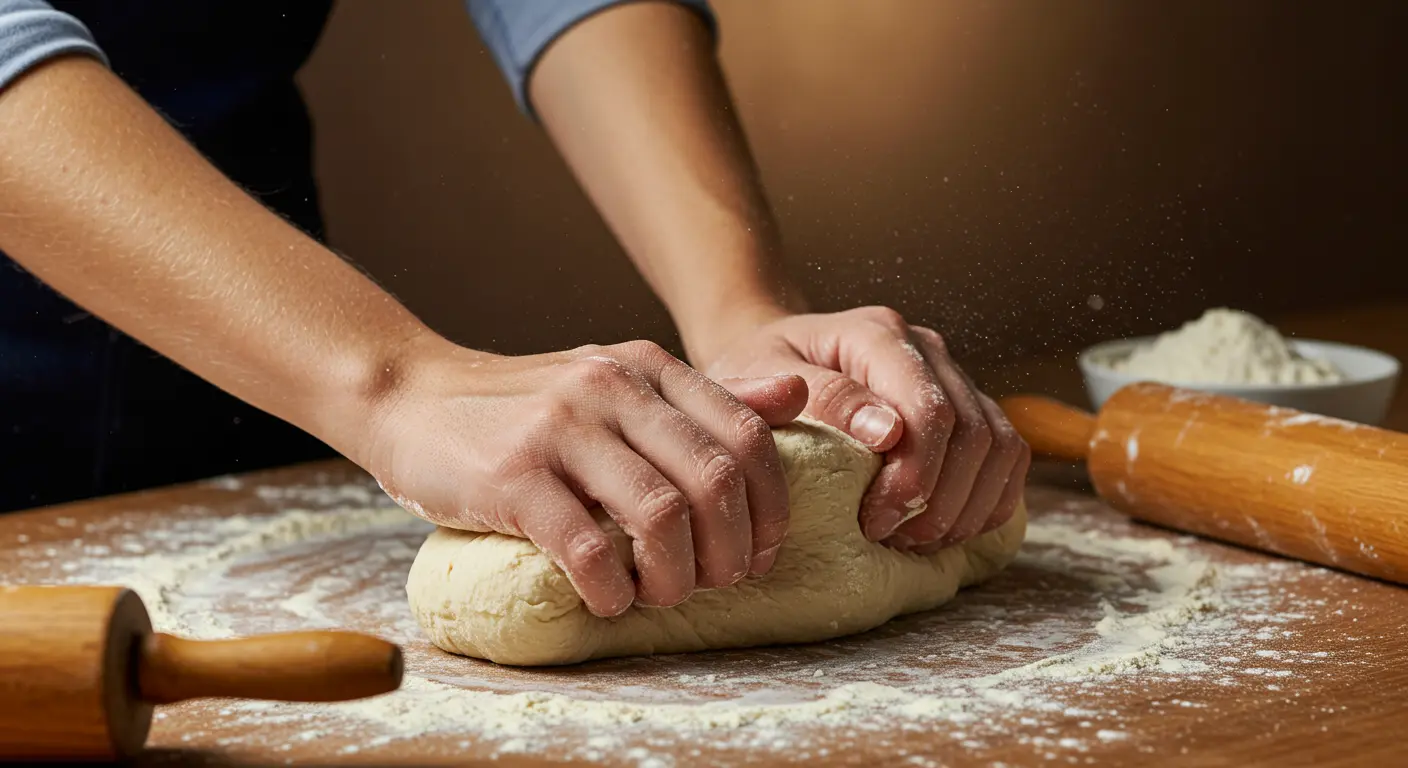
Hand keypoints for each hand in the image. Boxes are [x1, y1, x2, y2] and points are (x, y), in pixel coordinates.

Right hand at [358, 335, 806, 616]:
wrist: (412, 396)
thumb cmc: (524, 407)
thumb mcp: (616, 383)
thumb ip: (699, 399)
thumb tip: (795, 398)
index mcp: (648, 368)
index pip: (749, 435)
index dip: (771, 505)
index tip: (759, 551)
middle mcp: (613, 387)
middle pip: (717, 478)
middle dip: (732, 549)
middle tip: (716, 584)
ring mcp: (562, 428)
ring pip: (662, 515)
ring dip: (675, 576)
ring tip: (659, 595)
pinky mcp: (512, 476)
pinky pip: (587, 547)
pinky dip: (609, 589)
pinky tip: (605, 599)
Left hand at [697, 306, 1029, 552]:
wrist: (774, 357)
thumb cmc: (762, 372)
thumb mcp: (763, 377)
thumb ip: (824, 396)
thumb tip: (888, 432)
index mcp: (878, 334)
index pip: (929, 409)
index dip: (916, 475)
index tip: (875, 522)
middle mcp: (927, 349)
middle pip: (974, 433)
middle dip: (942, 501)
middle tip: (896, 539)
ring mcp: (953, 375)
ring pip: (1001, 446)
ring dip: (968, 507)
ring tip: (918, 539)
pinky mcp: (967, 405)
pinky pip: (1008, 456)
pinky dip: (988, 501)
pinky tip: (946, 529)